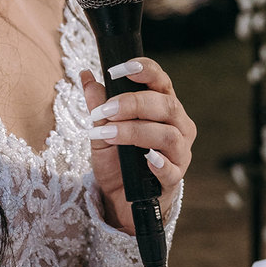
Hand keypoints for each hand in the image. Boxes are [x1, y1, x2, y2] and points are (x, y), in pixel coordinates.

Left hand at [79, 58, 195, 232]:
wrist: (121, 197)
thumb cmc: (117, 158)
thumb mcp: (102, 128)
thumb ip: (98, 104)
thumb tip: (86, 76)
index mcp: (163, 106)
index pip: (161, 81)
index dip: (145, 70)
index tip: (119, 69)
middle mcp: (178, 126)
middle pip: (166, 105)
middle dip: (134, 104)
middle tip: (106, 110)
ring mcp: (180, 153)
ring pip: (168, 135)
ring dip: (136, 132)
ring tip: (109, 134)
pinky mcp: (174, 179)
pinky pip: (171, 169)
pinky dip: (158, 163)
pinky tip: (144, 159)